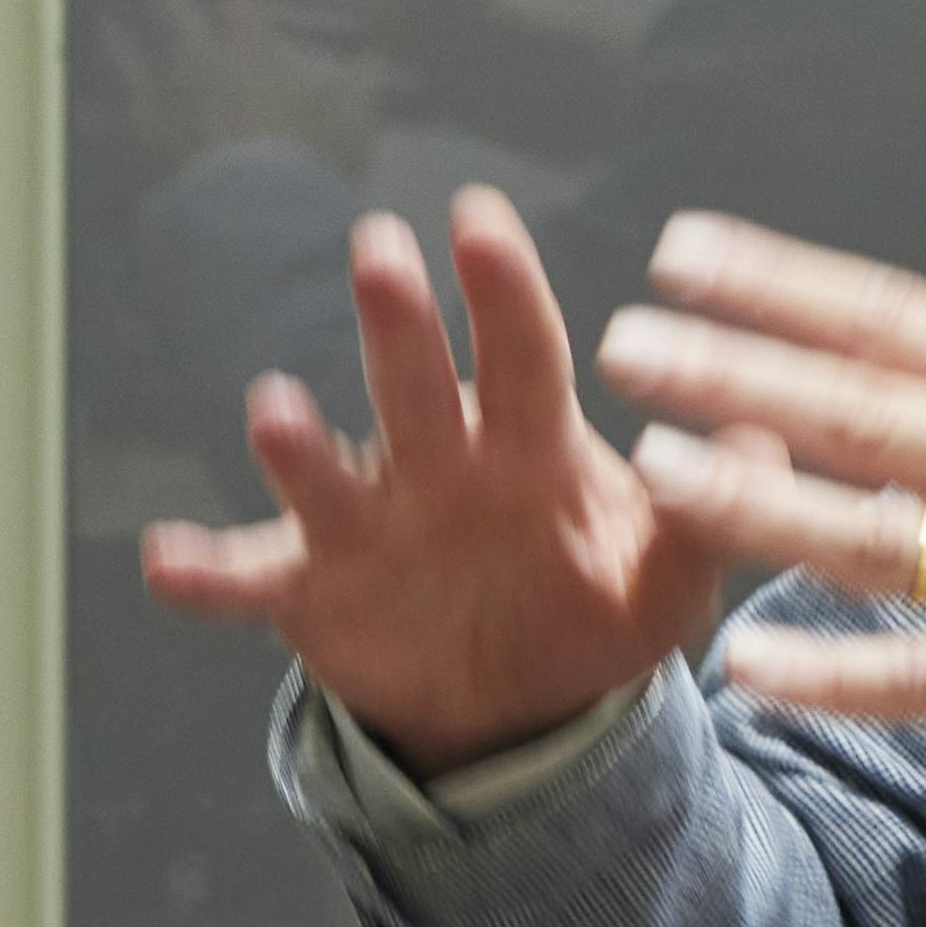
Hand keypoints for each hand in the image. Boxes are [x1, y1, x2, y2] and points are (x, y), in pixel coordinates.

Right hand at [138, 186, 724, 771]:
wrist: (518, 707)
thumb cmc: (592, 611)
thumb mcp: (670, 577)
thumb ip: (713, 513)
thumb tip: (760, 431)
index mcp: (528, 448)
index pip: (522, 354)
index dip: (503, 290)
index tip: (479, 219)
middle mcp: (437, 465)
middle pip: (417, 384)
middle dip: (399, 322)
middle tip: (381, 249)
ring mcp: (367, 524)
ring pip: (326, 471)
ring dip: (297, 441)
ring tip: (277, 408)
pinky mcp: (312, 590)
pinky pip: (248, 576)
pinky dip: (204, 570)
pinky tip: (165, 561)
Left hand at [595, 211, 925, 815]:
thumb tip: (924, 370)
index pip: (898, 321)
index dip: (785, 282)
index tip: (690, 253)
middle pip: (867, 406)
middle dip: (738, 370)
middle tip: (632, 343)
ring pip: (880, 531)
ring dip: (760, 500)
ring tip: (660, 472)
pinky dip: (836, 671)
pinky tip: (752, 663)